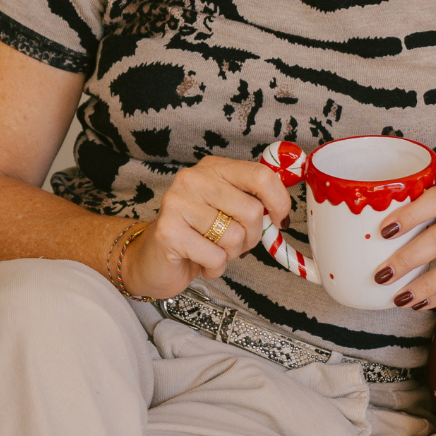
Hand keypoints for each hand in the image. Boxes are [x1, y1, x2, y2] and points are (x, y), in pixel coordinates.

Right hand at [122, 153, 293, 300]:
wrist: (154, 261)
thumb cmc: (196, 236)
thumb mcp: (227, 210)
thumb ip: (251, 203)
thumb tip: (281, 212)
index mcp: (213, 168)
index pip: (260, 175)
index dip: (279, 201)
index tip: (279, 220)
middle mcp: (193, 179)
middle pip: (251, 210)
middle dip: (251, 237)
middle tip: (234, 244)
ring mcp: (178, 203)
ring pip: (234, 237)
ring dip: (230, 255)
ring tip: (213, 251)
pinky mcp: (169, 231)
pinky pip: (215, 257)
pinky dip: (215, 268)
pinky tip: (200, 262)